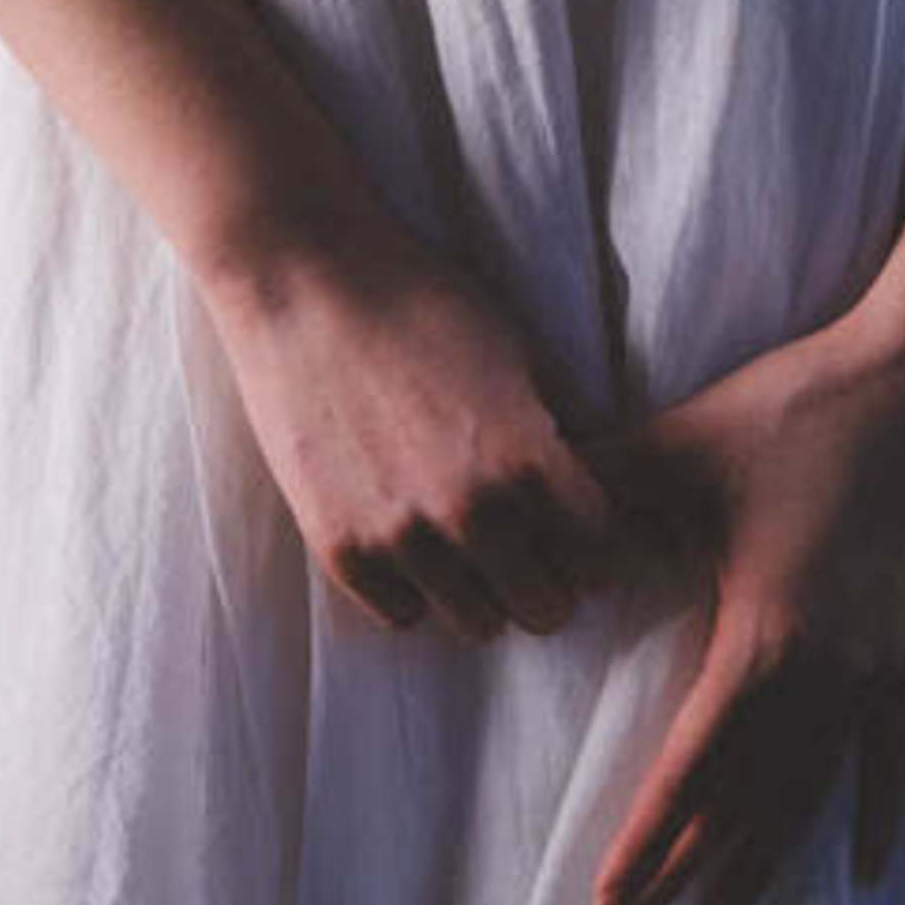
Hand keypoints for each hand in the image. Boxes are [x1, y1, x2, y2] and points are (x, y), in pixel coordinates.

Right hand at [198, 202, 650, 645]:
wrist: (304, 281)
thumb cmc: (418, 299)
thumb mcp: (515, 350)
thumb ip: (558, 428)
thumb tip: (594, 486)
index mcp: (525, 459)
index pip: (600, 556)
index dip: (595, 541)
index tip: (576, 524)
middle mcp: (470, 514)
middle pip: (548, 608)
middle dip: (550, 576)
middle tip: (527, 541)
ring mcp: (402, 539)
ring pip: (479, 624)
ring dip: (484, 589)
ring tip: (466, 541)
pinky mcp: (341, 550)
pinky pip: (403, 615)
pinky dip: (415, 587)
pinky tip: (409, 535)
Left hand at [585, 308, 904, 904]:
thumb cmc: (801, 405)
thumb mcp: (684, 443)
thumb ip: (600, 484)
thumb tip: (528, 510)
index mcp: (764, 637)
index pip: (693, 770)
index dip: (649, 840)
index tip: (610, 899)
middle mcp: (827, 674)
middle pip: (748, 800)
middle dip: (691, 866)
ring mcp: (881, 669)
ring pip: (812, 792)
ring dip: (765, 857)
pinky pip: (894, 758)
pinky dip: (875, 816)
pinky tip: (865, 872)